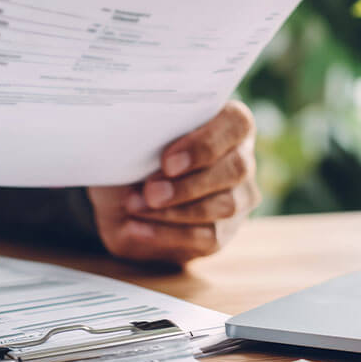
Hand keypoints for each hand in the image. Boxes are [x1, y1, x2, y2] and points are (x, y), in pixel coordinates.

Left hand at [87, 101, 259, 263]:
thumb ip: (144, 134)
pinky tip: (134, 228)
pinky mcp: (222, 233)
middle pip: (235, 169)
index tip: (167, 161)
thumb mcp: (133, 139)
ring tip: (134, 207)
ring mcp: (237, 199)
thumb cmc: (132, 154)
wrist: (119, 196)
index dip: (205, 144)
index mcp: (227, 123)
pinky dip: (166, 233)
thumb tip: (134, 139)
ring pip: (224, 206)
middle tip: (150, 191)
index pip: (236, 123)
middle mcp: (241, 159)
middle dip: (188, 184)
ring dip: (175, 210)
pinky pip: (206, 237)